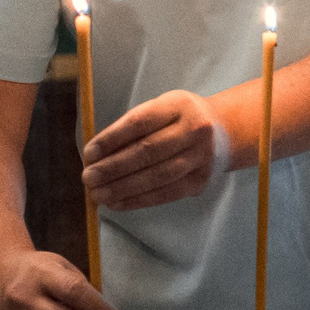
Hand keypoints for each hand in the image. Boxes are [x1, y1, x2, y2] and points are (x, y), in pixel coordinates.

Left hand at [84, 90, 234, 209]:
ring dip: (123, 188)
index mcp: (178, 105)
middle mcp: (194, 130)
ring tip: (98, 195)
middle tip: (88, 178)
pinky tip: (117, 203)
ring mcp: (200, 157)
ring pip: (156, 176)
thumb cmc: (177, 120)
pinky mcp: (199, 181)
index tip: (89, 153)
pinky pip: (165, 194)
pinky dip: (138, 200)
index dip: (112, 139)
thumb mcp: (159, 110)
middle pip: (148, 151)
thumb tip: (96, 156)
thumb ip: (131, 129)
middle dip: (114, 167)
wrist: (221, 132)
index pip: (140, 122)